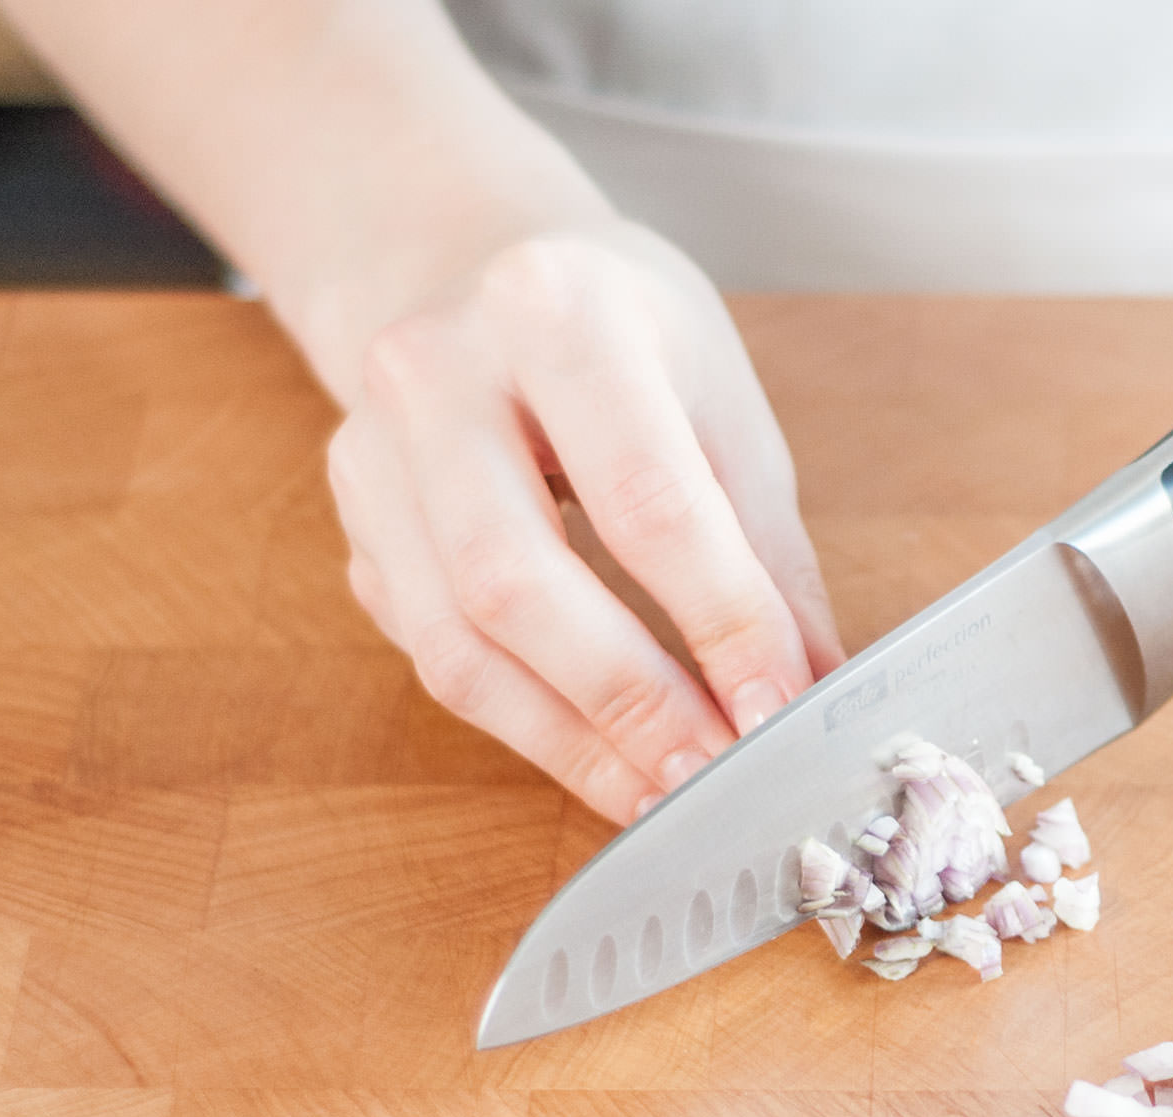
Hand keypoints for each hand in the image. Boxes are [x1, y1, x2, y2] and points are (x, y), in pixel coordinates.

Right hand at [328, 219, 844, 824]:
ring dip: (572, 743)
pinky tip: (606, 760)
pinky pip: (437, 658)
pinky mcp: (355, 528)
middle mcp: (436, 373)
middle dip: (631, 703)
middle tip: (716, 776)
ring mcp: (371, 454)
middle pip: (519, 582)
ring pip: (458, 644)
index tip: (779, 712)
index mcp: (554, 309)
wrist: (467, 266)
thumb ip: (769, 553)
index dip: (720, 623)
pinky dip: (529, 728)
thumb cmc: (621, 336)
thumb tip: (818, 690)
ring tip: (665, 794)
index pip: (646, 499)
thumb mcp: (720, 403)